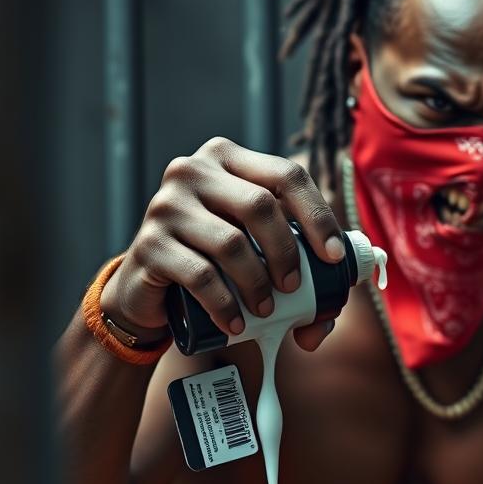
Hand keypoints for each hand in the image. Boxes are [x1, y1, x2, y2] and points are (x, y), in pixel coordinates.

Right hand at [101, 138, 344, 351]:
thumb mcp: (255, 255)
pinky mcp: (149, 245)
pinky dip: (225, 304)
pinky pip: (199, 275)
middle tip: (295, 288)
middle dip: (287, 252)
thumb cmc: (215, 264)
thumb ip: (298, 274)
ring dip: (257, 283)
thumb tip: (327, 312)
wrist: (149, 289)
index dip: (318, 216)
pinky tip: (235, 323)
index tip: (334, 257)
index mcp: (229, 160)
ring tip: (265, 310)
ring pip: (231, 243)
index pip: (287, 175)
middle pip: (260, 205)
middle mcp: (193, 171)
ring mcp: (166, 206)